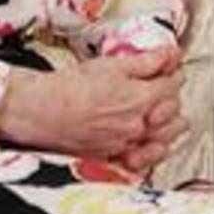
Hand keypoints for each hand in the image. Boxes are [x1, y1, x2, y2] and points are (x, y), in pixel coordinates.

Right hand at [0, 44, 184, 169]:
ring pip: (165, 137)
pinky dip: (152, 150)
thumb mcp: (111, 64)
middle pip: (173, 111)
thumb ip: (147, 61)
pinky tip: (150, 140)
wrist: (40, 111)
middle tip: (162, 86)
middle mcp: (138, 125)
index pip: (174, 85)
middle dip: (171, 96)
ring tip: (160, 112)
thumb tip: (171, 54)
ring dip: (168, 123)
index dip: (173, 73)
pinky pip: (145, 159)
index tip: (169, 68)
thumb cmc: (69, 87)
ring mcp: (127, 144)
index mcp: (140, 99)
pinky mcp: (114, 157)